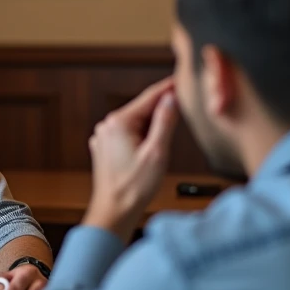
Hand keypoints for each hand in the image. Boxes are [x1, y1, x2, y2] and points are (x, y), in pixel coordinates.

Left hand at [84, 77, 179, 240]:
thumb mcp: (157, 152)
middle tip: (185, 102)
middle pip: (142, 108)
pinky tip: (154, 141)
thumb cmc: (134, 187)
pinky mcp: (105, 148)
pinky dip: (142, 133)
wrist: (114, 211)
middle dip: (162, 106)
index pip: (149, 97)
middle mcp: (107, 126)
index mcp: (119, 123)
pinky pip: (128, 133)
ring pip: (135, 121)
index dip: (168, 87)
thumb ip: (165, 122)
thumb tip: (171, 99)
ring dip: (153, 123)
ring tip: (173, 126)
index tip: (182, 78)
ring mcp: (104, 137)